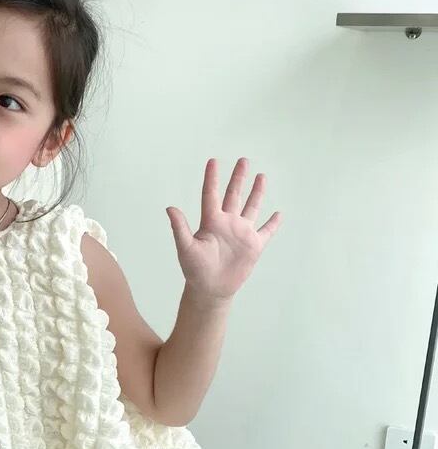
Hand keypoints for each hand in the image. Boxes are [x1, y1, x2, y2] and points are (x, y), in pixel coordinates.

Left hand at [166, 157, 281, 302]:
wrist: (210, 288)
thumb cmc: (194, 269)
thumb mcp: (185, 247)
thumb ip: (180, 227)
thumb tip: (170, 208)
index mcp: (211, 221)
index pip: (211, 194)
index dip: (212, 178)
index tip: (213, 161)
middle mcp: (227, 223)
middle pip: (234, 195)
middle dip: (239, 177)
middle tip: (243, 160)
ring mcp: (241, 232)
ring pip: (251, 207)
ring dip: (257, 192)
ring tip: (261, 176)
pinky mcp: (253, 245)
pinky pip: (266, 231)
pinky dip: (273, 223)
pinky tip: (278, 213)